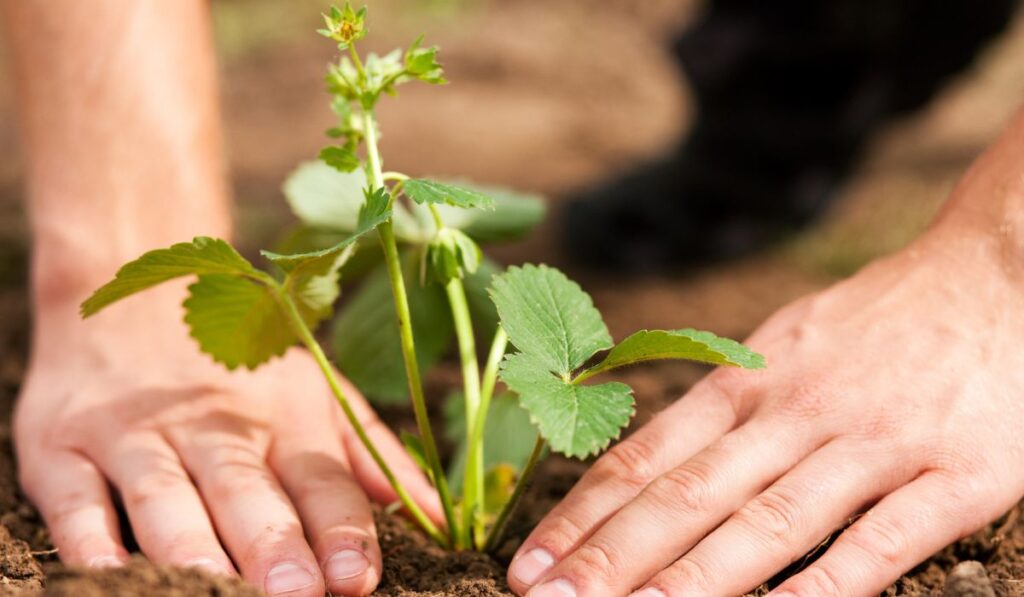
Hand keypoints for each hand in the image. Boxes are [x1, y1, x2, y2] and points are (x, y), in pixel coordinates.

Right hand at [15, 284, 441, 596]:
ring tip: (216, 592)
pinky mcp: (64, 445)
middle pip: (246, 490)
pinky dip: (88, 534)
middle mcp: (214, 425)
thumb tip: (438, 516)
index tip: (361, 579)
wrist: (136, 289)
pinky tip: (106, 571)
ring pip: (165, 495)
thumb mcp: (318, 392)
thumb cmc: (243, 364)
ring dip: (191, 546)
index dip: (342, 530)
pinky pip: (76, 496)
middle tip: (298, 596)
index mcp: (284, 418)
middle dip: (273, 545)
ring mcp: (136, 434)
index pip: (319, 480)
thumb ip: (373, 455)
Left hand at [507, 155, 1023, 593]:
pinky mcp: (953, 477)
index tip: (531, 560)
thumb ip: (724, 401)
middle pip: (690, 494)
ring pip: (768, 523)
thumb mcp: (785, 341)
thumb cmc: (879, 321)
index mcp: (752, 377)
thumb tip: (648, 464)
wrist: (997, 271)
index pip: (649, 454)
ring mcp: (874, 443)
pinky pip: (878, 544)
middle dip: (611, 556)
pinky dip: (820, 589)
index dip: (584, 514)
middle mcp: (799, 409)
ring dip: (691, 581)